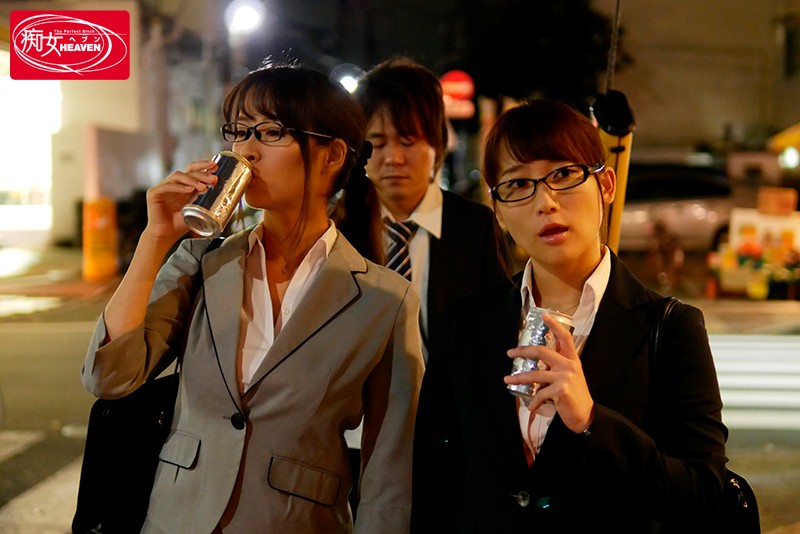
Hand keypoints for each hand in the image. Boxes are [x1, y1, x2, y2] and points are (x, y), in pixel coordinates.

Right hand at [143, 159, 218, 241]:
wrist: (166, 236)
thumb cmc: (180, 224)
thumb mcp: (196, 208)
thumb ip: (202, 197)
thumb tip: (215, 185)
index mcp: (183, 186)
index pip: (192, 170)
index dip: (203, 166)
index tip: (215, 166)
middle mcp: (173, 184)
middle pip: (187, 171)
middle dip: (202, 173)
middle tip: (213, 178)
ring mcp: (162, 187)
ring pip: (178, 176)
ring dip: (192, 180)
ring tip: (203, 187)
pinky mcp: (153, 193)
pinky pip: (167, 186)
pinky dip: (179, 187)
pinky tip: (189, 189)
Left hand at [503, 313, 594, 432]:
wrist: (585, 414)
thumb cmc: (574, 395)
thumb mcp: (570, 376)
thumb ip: (557, 366)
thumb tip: (536, 361)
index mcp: (572, 359)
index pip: (565, 337)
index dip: (554, 325)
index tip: (544, 315)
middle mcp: (569, 365)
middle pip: (542, 351)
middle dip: (523, 351)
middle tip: (510, 353)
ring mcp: (565, 377)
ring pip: (535, 374)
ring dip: (518, 378)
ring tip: (507, 379)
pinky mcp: (560, 390)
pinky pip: (539, 394)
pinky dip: (533, 401)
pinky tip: (531, 406)